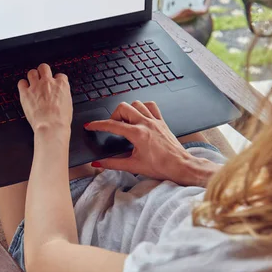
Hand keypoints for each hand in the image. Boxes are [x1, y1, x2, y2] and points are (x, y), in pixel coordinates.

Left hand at [18, 64, 72, 134]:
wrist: (51, 125)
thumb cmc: (60, 119)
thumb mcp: (68, 104)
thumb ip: (63, 96)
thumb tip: (60, 96)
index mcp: (61, 85)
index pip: (60, 75)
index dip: (57, 80)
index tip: (55, 84)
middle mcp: (48, 82)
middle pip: (44, 67)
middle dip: (43, 71)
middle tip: (42, 77)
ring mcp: (36, 86)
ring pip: (31, 72)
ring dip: (32, 77)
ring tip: (33, 83)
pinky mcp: (25, 93)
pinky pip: (21, 83)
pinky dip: (22, 85)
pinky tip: (24, 89)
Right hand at [85, 101, 219, 186]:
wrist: (180, 166)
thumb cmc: (161, 167)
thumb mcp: (133, 166)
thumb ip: (113, 163)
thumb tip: (98, 163)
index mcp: (137, 134)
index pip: (112, 125)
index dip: (98, 125)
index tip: (90, 126)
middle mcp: (146, 123)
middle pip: (123, 108)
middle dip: (113, 115)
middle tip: (112, 126)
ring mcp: (155, 120)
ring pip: (136, 104)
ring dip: (128, 110)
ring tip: (125, 121)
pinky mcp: (162, 121)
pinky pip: (151, 106)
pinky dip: (143, 107)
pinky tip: (140, 115)